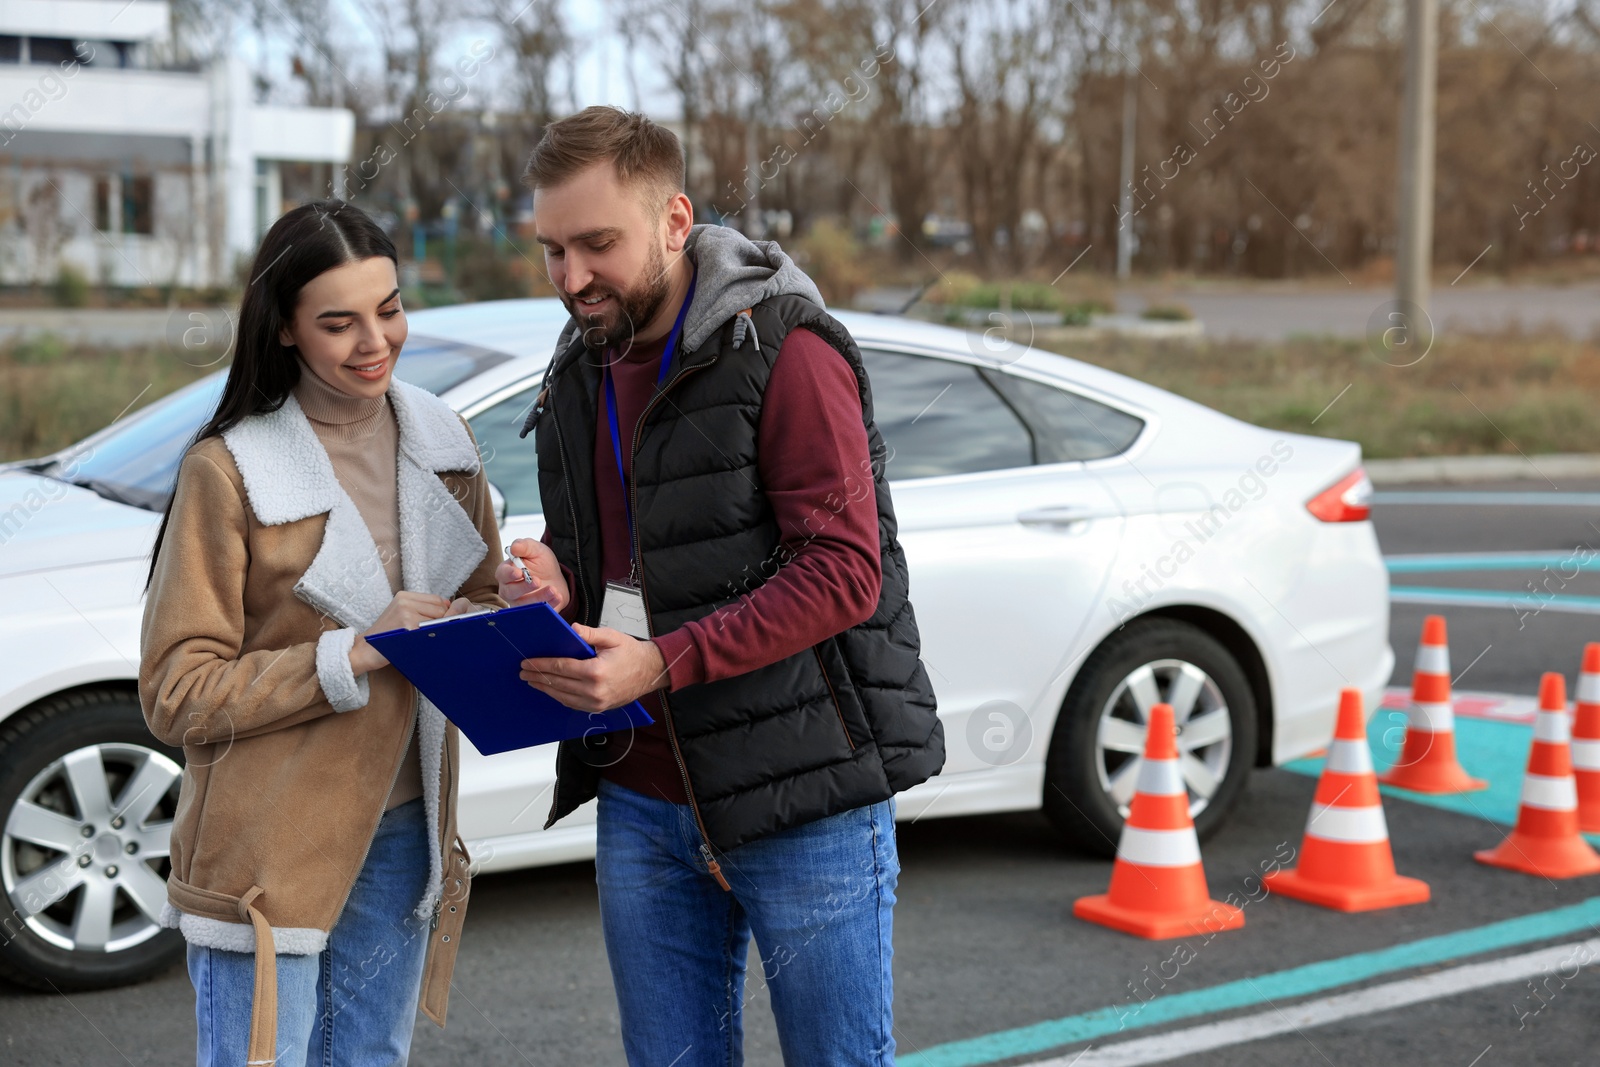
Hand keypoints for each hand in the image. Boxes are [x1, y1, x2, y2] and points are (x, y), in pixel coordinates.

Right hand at [349, 591, 452, 674]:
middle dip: (441, 622)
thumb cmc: (386, 634)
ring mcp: (407, 614)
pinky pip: (432, 631)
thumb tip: (450, 606)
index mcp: (404, 596)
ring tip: (425, 638)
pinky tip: (424, 643)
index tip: (440, 623)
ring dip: (437, 631)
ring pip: (438, 620)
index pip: (437, 600)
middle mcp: (405, 602)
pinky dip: (432, 637)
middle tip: (431, 633)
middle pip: (440, 609)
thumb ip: (421, 608)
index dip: (444, 612)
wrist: (366, 649)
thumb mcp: (400, 613)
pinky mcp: (409, 627)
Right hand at [496, 538, 568, 611]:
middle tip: (537, 581)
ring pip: (524, 605)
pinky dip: (549, 605)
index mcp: (506, 572)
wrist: (555, 577)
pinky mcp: (532, 612)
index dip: (509, 574)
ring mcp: (520, 603)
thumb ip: (525, 546)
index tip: (519, 573)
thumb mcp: (535, 549)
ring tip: (552, 589)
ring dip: (539, 597)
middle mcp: (509, 590)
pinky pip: (538, 612)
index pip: (502, 574)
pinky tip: (557, 596)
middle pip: (510, 592)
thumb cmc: (540, 563)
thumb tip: (514, 547)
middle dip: (523, 587)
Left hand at [519, 624, 667, 711]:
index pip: (561, 667)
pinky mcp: (598, 708)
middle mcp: (594, 690)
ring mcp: (596, 702)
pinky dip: (558, 697)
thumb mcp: (612, 637)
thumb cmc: (632, 653)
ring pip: (562, 696)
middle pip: (558, 683)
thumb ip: (590, 634)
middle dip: (538, 676)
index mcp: (596, 671)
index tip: (528, 662)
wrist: (651, 672)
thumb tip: (572, 629)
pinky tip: (550, 690)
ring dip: (544, 688)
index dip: (542, 664)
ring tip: (531, 681)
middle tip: (523, 671)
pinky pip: (572, 704)